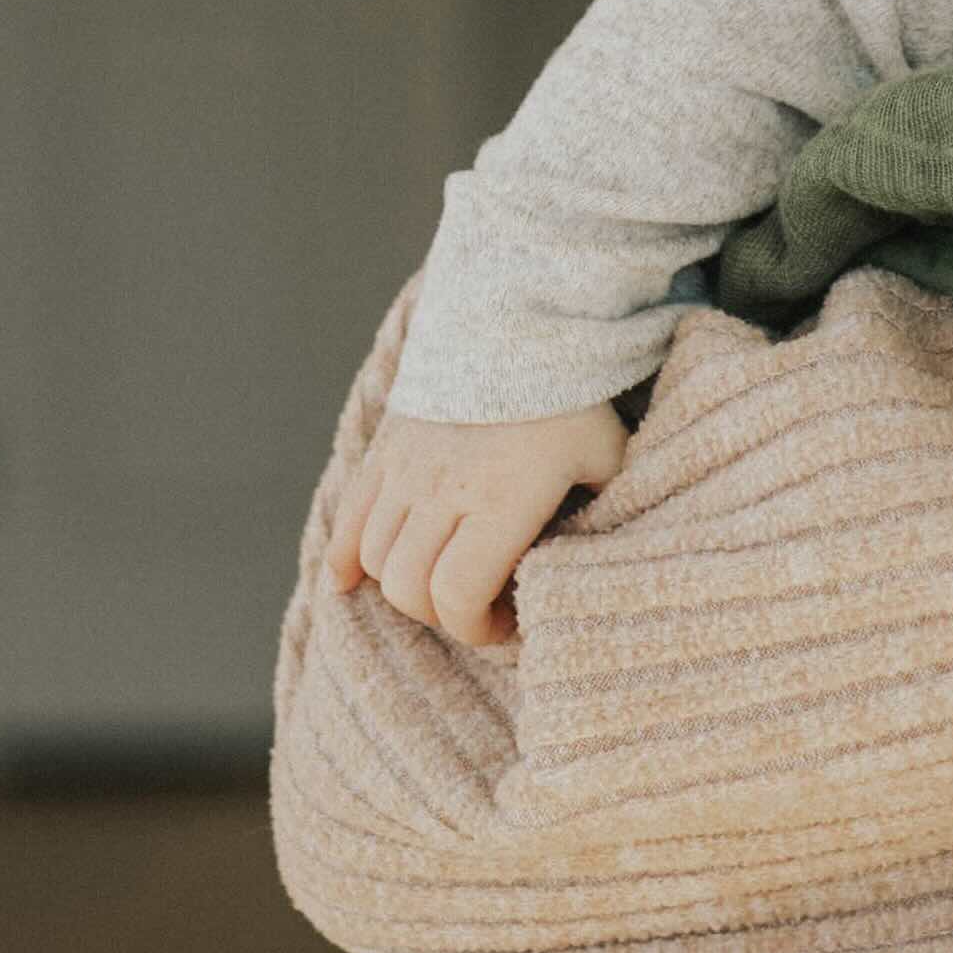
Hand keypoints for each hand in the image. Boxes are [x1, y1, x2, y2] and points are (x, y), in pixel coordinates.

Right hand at [326, 400, 631, 645]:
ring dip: (404, 587)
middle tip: (479, 608)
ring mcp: (405, 471)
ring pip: (374, 559)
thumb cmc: (574, 398)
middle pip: (409, 588)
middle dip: (443, 615)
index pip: (458, 596)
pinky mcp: (384, 451)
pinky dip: (344, 559)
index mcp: (501, 500)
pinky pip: (347, 519)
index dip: (476, 630)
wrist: (519, 321)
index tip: (506, 626)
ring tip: (444, 584)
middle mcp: (443, 491)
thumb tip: (598, 561)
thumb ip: (605, 512)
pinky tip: (352, 583)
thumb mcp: (607, 457)